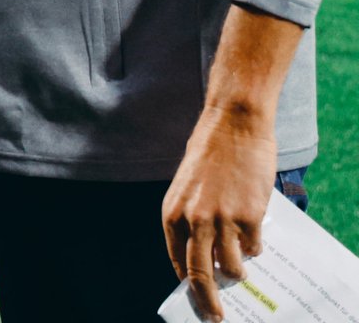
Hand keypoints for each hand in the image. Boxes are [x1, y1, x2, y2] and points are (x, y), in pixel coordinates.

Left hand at [162, 105, 275, 321]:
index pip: (177, 262)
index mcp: (172, 212)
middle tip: (217, 317)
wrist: (233, 124)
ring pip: (232, 267)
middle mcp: (194, 220)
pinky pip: (254, 248)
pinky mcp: (250, 217)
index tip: (197, 301)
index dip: (188, 286)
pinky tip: (253, 233)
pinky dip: (255, 247)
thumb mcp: (187, 187)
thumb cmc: (209, 153)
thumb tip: (204, 254)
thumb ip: (191, 219)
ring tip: (241, 264)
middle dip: (209, 301)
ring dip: (238, 270)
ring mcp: (222, 220)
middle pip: (199, 274)